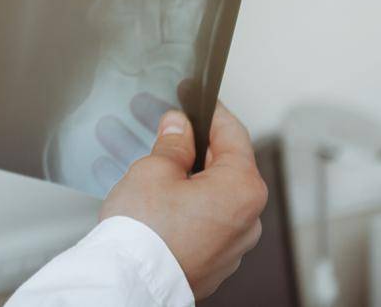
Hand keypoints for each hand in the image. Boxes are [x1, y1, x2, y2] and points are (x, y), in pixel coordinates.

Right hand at [100, 103, 267, 298]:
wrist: (133, 282)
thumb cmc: (147, 234)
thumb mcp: (154, 170)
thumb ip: (173, 144)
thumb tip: (180, 128)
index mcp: (243, 189)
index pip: (233, 134)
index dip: (210, 111)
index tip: (196, 99)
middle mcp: (247, 219)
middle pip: (222, 166)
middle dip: (189, 144)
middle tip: (162, 127)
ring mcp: (231, 244)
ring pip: (206, 194)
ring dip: (179, 174)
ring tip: (142, 158)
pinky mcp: (211, 260)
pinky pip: (198, 219)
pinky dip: (178, 202)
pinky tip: (147, 193)